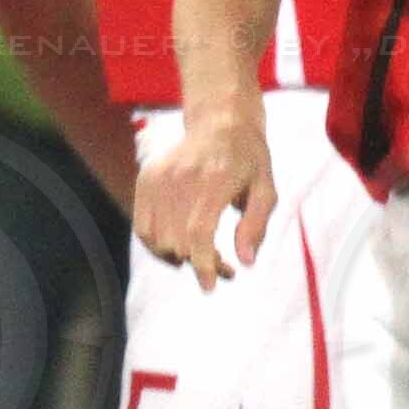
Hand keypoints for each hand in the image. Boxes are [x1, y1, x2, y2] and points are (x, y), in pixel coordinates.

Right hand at [135, 99, 277, 283]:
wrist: (220, 123)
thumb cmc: (248, 160)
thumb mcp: (266, 190)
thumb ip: (256, 226)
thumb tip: (245, 263)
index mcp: (215, 178)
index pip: (198, 232)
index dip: (202, 264)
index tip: (209, 285)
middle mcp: (182, 177)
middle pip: (177, 240)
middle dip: (198, 263)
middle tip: (223, 267)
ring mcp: (159, 177)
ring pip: (156, 238)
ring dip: (177, 257)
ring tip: (202, 255)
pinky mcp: (146, 179)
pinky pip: (142, 227)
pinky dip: (157, 245)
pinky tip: (178, 245)